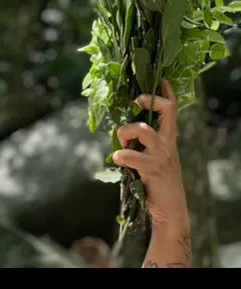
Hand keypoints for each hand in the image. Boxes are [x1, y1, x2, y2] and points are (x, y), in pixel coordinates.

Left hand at [112, 79, 188, 232]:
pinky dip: (121, 156)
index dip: (166, 93)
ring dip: (125, 131)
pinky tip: (118, 160)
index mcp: (167, 138)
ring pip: (143, 130)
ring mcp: (162, 155)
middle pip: (166, 112)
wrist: (169, 209)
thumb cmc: (156, 181)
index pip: (171, 110)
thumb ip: (141, 143)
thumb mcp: (151, 157)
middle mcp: (167, 143)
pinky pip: (133, 157)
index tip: (160, 78)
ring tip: (120, 145)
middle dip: (149, 101)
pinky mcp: (153, 169)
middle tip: (136, 102)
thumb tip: (120, 131)